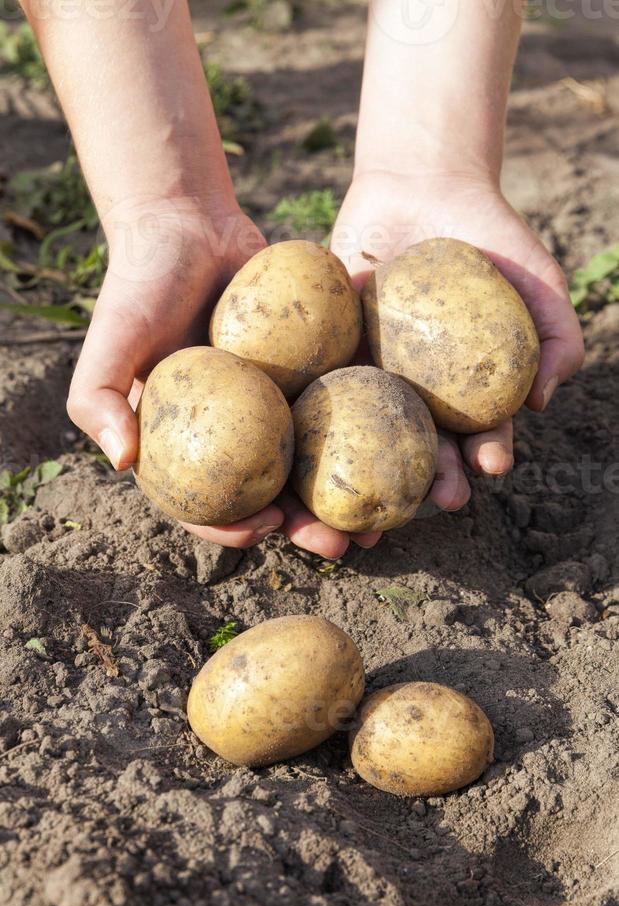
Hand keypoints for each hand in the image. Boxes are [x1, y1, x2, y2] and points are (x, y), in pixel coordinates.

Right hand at [68, 199, 378, 556]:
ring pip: (312, 466)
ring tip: (381, 524)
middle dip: (306, 530)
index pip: (204, 504)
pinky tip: (397, 455)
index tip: (266, 530)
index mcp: (182, 446)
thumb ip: (98, 399)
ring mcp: (272, 408)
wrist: (189, 223)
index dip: (232, 528)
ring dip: (344, 499)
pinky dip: (364, 438)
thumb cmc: (140, 284)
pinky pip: (337, 412)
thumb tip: (122, 463)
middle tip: (341, 545)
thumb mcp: (110, 340)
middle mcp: (230, 437)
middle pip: (270, 498)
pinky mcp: (307, 377)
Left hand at [331, 172, 584, 510]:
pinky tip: (311, 449)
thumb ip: (557, 335)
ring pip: (366, 433)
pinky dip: (313, 421)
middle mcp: (416, 392)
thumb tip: (543, 402)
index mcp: (465, 389)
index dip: (484, 454)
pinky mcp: (328, 351)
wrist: (424, 185)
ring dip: (370, 473)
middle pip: (421, 447)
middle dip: (431, 479)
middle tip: (437, 498)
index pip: (478, 432)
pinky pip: (319, 387)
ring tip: (372, 503)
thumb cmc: (490, 237)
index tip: (490, 466)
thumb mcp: (537, 280)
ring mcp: (370, 373)